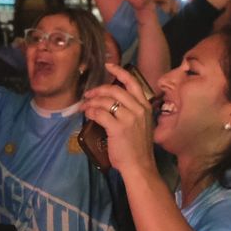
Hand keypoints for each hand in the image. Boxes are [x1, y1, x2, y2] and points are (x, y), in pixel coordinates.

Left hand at [81, 64, 158, 178]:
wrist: (139, 165)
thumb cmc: (138, 147)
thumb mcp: (140, 124)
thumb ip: (131, 111)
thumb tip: (111, 102)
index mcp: (145, 107)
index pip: (133, 82)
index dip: (119, 71)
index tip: (108, 66)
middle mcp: (139, 109)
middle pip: (115, 90)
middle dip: (98, 90)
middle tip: (88, 94)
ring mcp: (129, 118)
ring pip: (106, 101)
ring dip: (92, 102)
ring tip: (85, 106)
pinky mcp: (118, 128)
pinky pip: (100, 113)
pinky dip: (91, 112)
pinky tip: (87, 114)